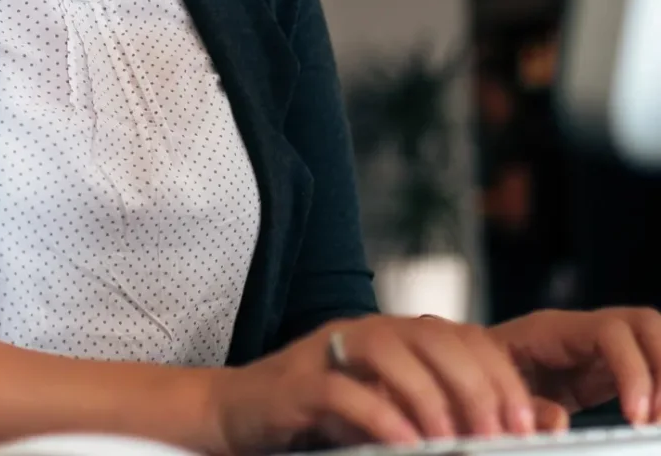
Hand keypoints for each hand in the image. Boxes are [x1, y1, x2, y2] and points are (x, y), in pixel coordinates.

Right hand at [210, 314, 540, 454]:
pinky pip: (342, 390)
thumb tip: (534, 425)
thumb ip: (451, 417)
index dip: (500, 376)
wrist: (241, 415)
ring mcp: (329, 351)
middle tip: (497, 437)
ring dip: (429, 397)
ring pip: (388, 350)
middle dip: (474, 386)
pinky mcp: (298, 381)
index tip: (525, 426)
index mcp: (397, 337)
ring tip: (453, 442)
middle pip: (432, 336)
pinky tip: (405, 446)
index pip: (462, 336)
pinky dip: (379, 416)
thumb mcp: (396, 418)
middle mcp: (367, 332)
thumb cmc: (325, 421)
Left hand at [491, 307, 660, 424]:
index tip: (635, 416)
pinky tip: (653, 418)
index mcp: (554, 328)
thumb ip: (525, 405)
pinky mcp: (611, 367)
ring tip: (657, 422)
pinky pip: (649, 365)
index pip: (611, 330)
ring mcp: (601, 346)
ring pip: (653, 339)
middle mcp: (583, 330)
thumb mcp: (495, 388)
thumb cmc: (485, 373)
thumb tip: (558, 422)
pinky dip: (658, 387)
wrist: (479, 370)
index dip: (632, 370)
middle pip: (645, 324)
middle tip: (656, 419)